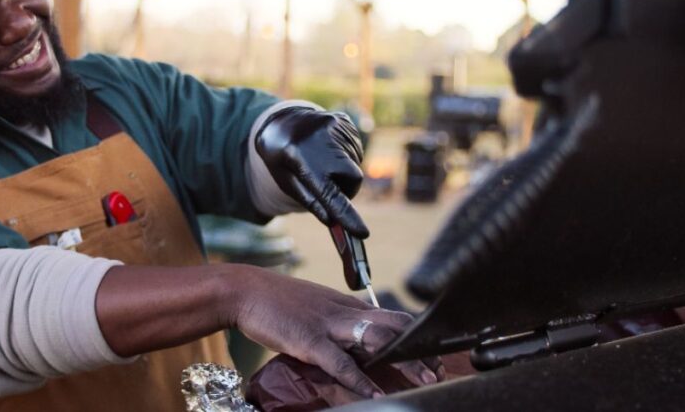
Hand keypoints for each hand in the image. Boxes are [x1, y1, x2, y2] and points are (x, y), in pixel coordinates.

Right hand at [227, 265, 435, 397]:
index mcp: (347, 305)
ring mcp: (328, 325)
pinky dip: (360, 379)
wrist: (244, 291)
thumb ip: (338, 321)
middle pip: (394, 326)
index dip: (416, 334)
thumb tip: (356, 341)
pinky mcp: (309, 340)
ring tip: (425, 380)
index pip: (392, 316)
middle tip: (440, 370)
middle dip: (420, 348)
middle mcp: (344, 311)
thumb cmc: (277, 302)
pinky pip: (340, 362)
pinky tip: (374, 393)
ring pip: (376, 340)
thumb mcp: (316, 307)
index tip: (435, 353)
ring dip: (404, 361)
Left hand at [255, 107, 367, 238]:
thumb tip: (333, 221)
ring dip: (345, 171)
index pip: (329, 193)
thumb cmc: (281, 158)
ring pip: (356, 164)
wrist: (278, 121)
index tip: (362, 233)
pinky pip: (356, 149)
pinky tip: (328, 150)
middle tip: (328, 184)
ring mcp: (334, 126)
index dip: (346, 214)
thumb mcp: (286, 181)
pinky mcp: (343, 120)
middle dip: (346, 187)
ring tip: (322, 161)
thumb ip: (310, 200)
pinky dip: (346, 156)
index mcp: (299, 158)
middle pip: (353, 177)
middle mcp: (319, 140)